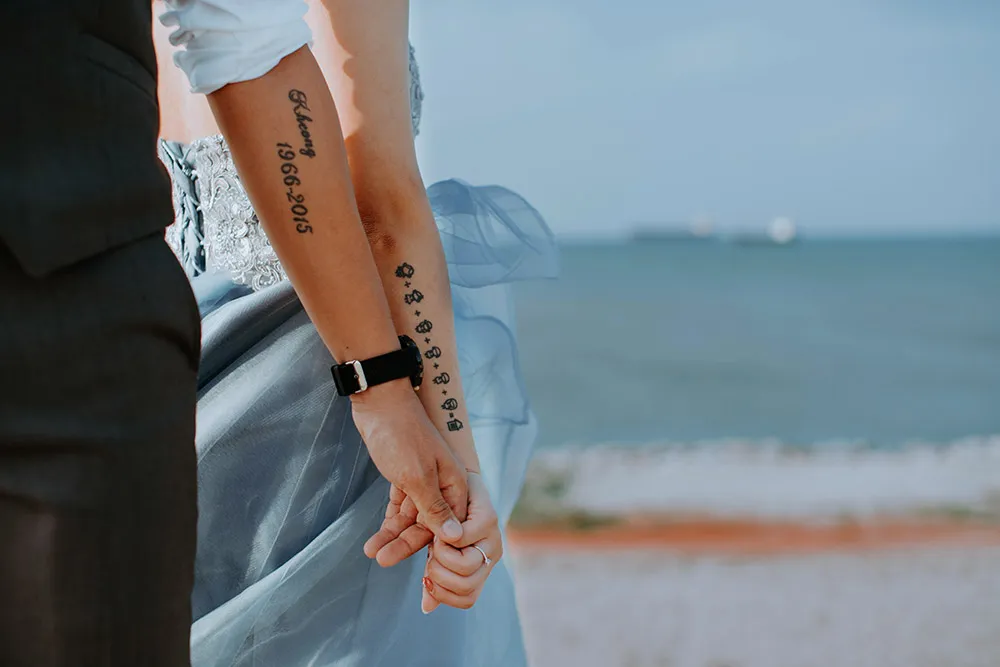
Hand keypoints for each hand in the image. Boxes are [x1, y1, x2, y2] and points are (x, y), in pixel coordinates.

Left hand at [351, 380, 467, 543]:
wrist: (378, 402)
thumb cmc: (402, 435)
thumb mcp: (417, 476)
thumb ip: (434, 508)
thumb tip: (454, 537)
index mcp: (455, 484)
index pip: (451, 525)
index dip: (437, 547)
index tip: (422, 566)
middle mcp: (443, 485)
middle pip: (429, 524)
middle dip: (406, 543)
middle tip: (383, 559)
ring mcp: (423, 481)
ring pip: (412, 518)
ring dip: (392, 535)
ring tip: (373, 552)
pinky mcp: (405, 478)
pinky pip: (400, 507)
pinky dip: (389, 521)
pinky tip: (376, 538)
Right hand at [421, 472, 502, 612]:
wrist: (447, 481)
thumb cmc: (438, 520)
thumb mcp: (433, 552)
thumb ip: (432, 577)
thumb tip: (427, 607)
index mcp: (480, 568)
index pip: (467, 600)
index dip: (443, 595)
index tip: (426, 580)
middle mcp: (491, 555)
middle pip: (466, 587)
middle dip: (439, 576)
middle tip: (429, 559)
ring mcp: (493, 538)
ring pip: (466, 566)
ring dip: (442, 558)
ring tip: (433, 544)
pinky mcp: (488, 519)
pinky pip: (462, 540)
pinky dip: (445, 539)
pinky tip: (437, 531)